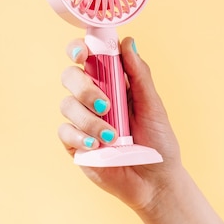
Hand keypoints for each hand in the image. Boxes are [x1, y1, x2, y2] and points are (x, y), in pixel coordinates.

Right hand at [59, 37, 181, 213]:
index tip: (82, 53)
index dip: (79, 49)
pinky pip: (65, 131)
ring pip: (67, 104)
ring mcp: (81, 120)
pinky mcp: (75, 143)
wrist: (156, 181)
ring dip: (89, 119)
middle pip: (70, 77)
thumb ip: (139, 74)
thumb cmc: (158, 141)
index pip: (87, 58)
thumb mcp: (153, 105)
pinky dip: (81, 136)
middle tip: (105, 104)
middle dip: (84, 87)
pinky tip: (98, 145)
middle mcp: (92, 98)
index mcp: (110, 83)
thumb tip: (128, 42)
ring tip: (112, 136)